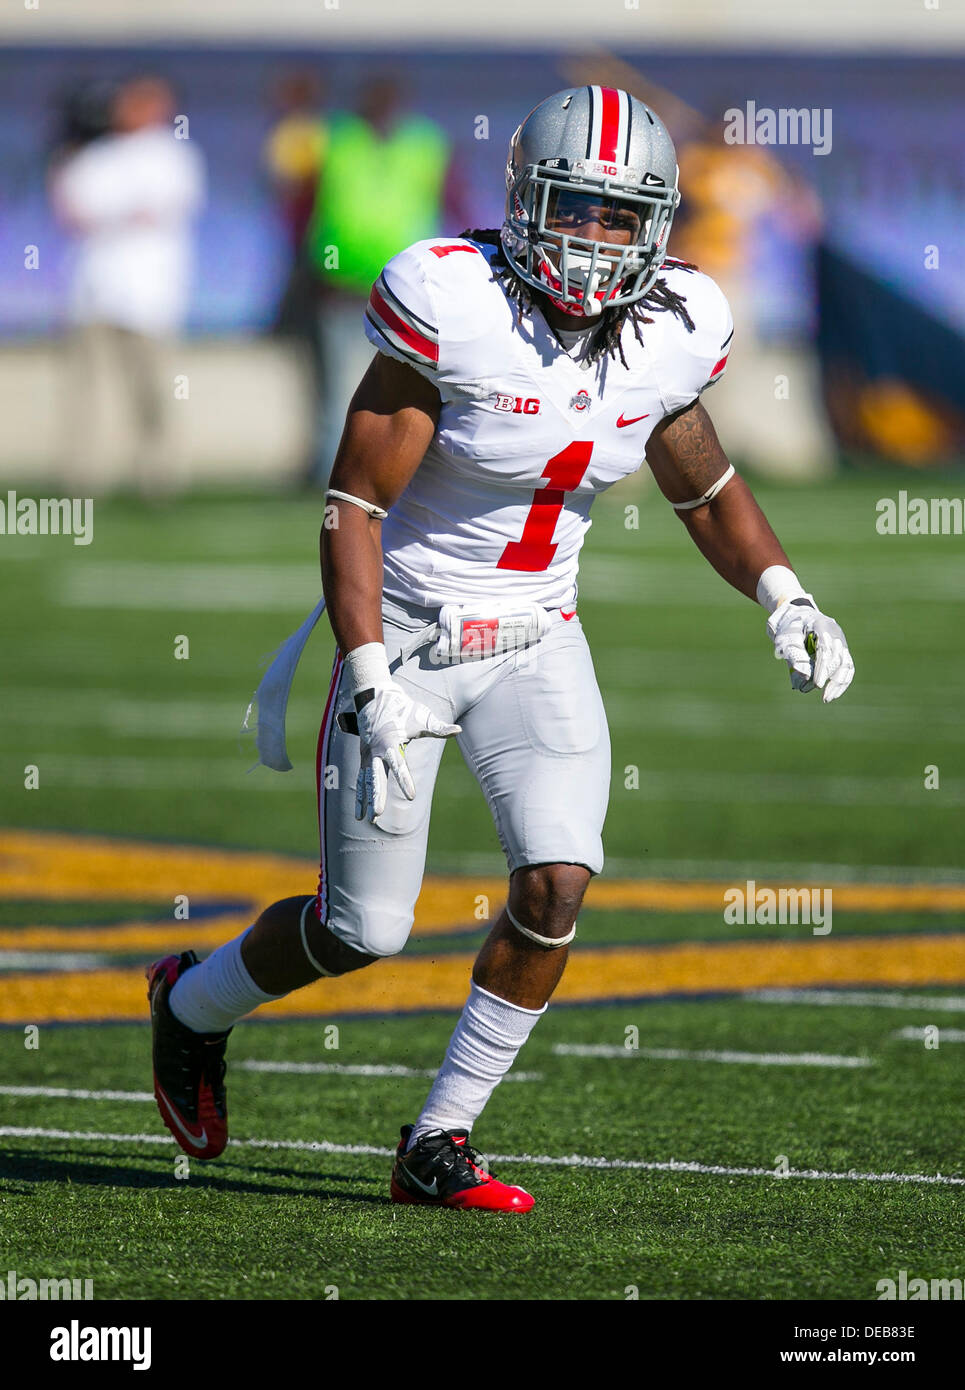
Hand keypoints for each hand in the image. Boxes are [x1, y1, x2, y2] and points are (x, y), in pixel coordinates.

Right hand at [353, 683, 460, 821]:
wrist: (374, 696)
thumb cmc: (401, 708)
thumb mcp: (421, 717)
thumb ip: (438, 728)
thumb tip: (457, 731)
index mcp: (390, 742)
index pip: (399, 765)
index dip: (405, 781)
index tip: (411, 797)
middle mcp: (376, 751)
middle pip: (376, 777)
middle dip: (377, 796)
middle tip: (378, 815)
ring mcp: (367, 755)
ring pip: (365, 781)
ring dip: (365, 800)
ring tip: (366, 820)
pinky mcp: (363, 758)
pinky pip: (361, 779)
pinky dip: (359, 795)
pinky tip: (359, 812)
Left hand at [768, 599, 854, 702]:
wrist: (799, 617)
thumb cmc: (790, 628)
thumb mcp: (786, 639)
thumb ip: (794, 656)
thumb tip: (805, 678)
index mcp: (821, 626)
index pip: (825, 650)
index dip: (822, 669)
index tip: (817, 685)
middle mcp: (836, 634)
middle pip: (837, 658)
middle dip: (827, 677)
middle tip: (813, 689)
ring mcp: (841, 642)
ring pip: (846, 664)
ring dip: (838, 683)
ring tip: (827, 698)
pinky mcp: (842, 651)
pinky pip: (847, 667)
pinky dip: (842, 681)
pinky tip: (833, 694)